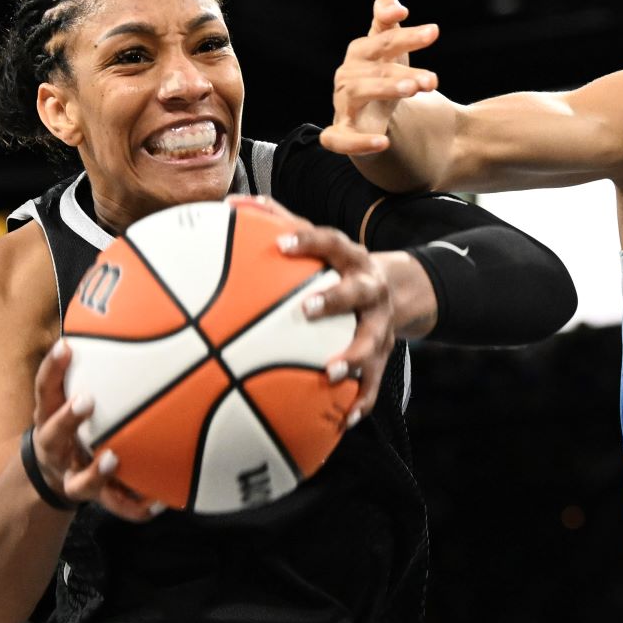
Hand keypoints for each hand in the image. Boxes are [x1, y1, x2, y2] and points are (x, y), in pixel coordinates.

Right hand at [29, 341, 159, 520]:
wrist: (51, 477)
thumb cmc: (72, 424)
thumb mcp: (71, 396)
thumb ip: (96, 367)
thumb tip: (137, 319)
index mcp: (50, 417)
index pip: (45, 388)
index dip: (52, 367)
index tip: (67, 345)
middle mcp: (55, 446)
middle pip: (52, 433)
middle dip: (68, 417)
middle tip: (87, 400)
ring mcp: (70, 475)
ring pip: (77, 480)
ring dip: (96, 471)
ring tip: (116, 458)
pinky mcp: (91, 497)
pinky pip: (114, 505)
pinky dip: (135, 506)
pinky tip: (160, 503)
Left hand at [264, 206, 409, 426]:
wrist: (393, 291)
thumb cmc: (335, 266)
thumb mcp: (316, 241)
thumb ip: (275, 219)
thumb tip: (229, 201)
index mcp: (350, 258)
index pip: (331, 242)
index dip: (308, 241)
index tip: (281, 243)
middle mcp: (369, 289)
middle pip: (358, 292)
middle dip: (334, 300)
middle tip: (305, 310)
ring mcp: (379, 324)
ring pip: (372, 341)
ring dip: (354, 356)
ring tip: (332, 372)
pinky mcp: (383, 355)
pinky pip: (374, 382)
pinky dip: (361, 401)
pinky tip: (344, 420)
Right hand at [322, 0, 440, 155]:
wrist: (368, 117)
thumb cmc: (382, 76)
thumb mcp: (389, 48)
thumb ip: (387, 22)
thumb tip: (396, 6)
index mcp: (360, 53)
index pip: (384, 39)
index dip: (406, 36)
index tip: (433, 32)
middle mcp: (347, 76)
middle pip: (375, 68)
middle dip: (404, 72)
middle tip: (432, 80)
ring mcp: (342, 105)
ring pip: (359, 93)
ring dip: (386, 89)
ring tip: (413, 89)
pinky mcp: (340, 134)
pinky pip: (339, 139)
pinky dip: (358, 142)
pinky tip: (382, 143)